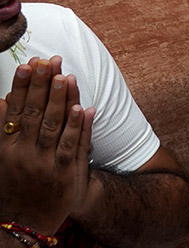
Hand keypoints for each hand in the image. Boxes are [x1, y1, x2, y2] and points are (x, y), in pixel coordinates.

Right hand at [0, 56, 94, 234]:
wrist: (25, 225)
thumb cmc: (13, 184)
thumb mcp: (1, 158)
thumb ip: (2, 130)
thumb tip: (3, 100)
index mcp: (6, 149)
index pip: (15, 112)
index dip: (22, 87)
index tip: (28, 64)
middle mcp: (24, 155)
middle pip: (35, 114)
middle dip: (42, 86)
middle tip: (50, 61)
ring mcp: (46, 164)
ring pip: (55, 127)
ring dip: (61, 100)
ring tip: (66, 76)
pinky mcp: (66, 174)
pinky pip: (73, 146)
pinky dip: (78, 126)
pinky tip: (83, 107)